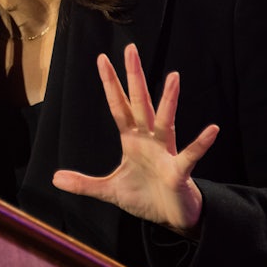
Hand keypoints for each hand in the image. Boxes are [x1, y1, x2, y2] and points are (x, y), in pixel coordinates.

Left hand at [52, 43, 218, 236]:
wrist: (171, 217)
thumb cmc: (144, 197)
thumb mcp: (109, 190)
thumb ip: (84, 184)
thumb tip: (55, 179)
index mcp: (131, 140)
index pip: (118, 106)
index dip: (110, 84)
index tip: (102, 59)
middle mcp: (149, 140)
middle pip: (140, 103)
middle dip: (134, 77)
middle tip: (130, 49)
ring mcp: (165, 153)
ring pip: (166, 121)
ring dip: (169, 100)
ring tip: (173, 77)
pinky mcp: (178, 171)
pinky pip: (190, 155)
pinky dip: (201, 144)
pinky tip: (212, 130)